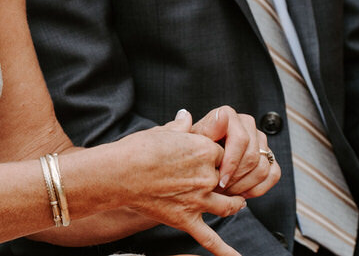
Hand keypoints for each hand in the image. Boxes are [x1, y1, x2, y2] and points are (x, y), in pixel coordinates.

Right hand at [99, 112, 247, 255]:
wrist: (120, 172)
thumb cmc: (138, 149)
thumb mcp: (162, 131)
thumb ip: (180, 126)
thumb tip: (186, 116)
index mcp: (204, 150)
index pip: (222, 153)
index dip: (215, 155)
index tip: (208, 155)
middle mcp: (207, 175)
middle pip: (227, 178)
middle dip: (223, 178)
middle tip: (218, 178)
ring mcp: (199, 200)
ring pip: (227, 205)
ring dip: (235, 204)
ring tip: (238, 203)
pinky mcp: (186, 219)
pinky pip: (210, 238)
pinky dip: (224, 250)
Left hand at [186, 106, 280, 197]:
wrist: (200, 158)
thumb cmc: (195, 150)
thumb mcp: (193, 141)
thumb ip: (207, 129)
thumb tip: (222, 116)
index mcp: (228, 115)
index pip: (241, 140)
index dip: (231, 164)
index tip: (220, 181)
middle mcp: (247, 124)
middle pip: (252, 157)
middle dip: (236, 178)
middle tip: (221, 190)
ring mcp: (260, 139)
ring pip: (263, 168)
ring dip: (245, 185)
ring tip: (228, 191)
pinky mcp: (268, 155)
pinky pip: (273, 174)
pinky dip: (257, 188)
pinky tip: (242, 192)